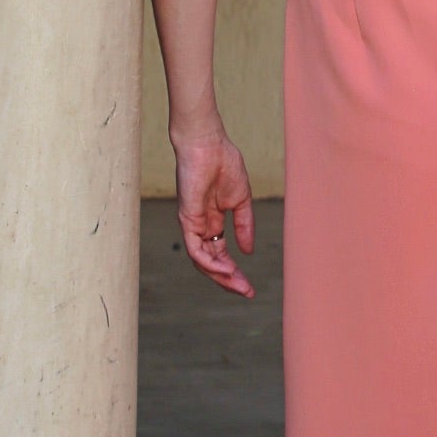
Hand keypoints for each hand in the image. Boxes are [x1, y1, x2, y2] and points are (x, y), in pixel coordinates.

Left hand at [174, 123, 254, 296]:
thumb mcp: (241, 200)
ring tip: (239, 285)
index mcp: (213, 221)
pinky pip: (196, 249)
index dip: (234, 271)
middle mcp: (200, 226)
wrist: (208, 144)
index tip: (250, 286)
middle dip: (229, 280)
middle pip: (211, 262)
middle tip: (247, 293)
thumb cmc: (223, 163)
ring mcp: (192, 224)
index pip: (220, 254)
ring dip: (220, 276)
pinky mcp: (187, 219)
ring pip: (202, 261)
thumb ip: (243, 225)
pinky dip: (210, 262)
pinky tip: (227, 269)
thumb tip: (248, 250)